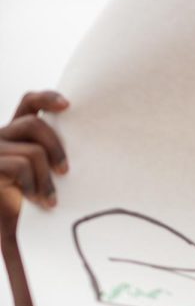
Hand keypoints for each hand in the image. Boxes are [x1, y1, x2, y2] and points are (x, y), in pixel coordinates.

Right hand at [0, 91, 69, 244]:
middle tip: (65, 172)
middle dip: (56, 147)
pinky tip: (35, 200)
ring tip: (51, 199)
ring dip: (46, 177)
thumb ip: (54, 166)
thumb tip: (77, 138)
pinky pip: (21, 167)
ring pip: (33, 151)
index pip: (29, 104)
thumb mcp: (42, 183)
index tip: (68, 105)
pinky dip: (33, 186)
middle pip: (35, 124)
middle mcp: (2, 137)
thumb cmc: (22, 207)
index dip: (47, 98)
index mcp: (16, 134)